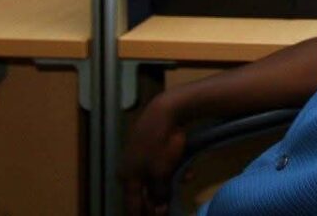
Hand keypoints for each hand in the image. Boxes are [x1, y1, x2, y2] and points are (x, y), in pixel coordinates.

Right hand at [121, 96, 187, 215]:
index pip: (132, 206)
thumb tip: (159, 209)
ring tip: (187, 180)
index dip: (145, 214)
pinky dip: (172, 169)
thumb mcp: (161, 174)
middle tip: (171, 205)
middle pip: (144, 192)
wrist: (165, 110)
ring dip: (171, 183)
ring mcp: (139, 156)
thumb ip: (159, 193)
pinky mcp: (150, 146)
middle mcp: (129, 168)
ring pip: (155, 177)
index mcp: (127, 178)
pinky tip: (188, 171)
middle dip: (160, 199)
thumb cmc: (160, 144)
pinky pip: (160, 164)